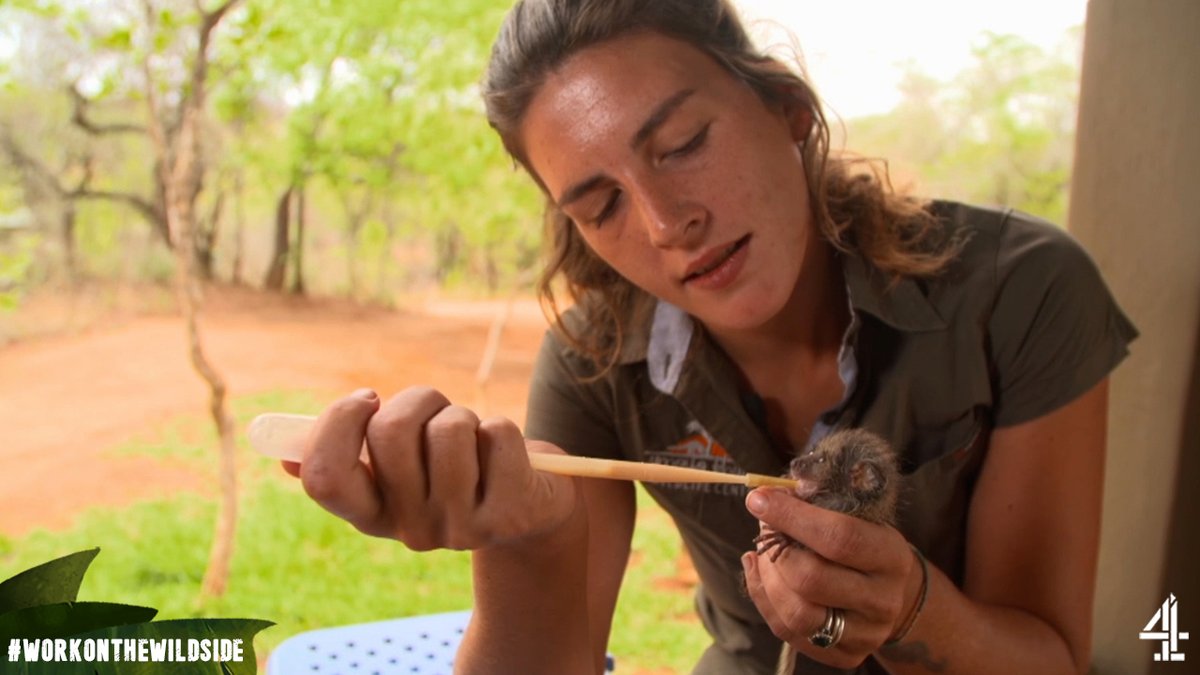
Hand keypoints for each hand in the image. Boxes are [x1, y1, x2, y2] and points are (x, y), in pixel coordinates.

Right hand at [282, 386, 579, 551]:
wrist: (532, 508)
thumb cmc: (456, 468)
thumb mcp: (403, 466)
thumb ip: (350, 457)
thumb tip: (285, 458)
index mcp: (370, 515)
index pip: (324, 477)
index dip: (339, 423)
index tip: (368, 398)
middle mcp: (410, 530)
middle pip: (389, 433)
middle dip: (418, 400)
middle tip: (436, 411)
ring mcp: (460, 529)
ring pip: (449, 429)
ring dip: (464, 414)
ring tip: (474, 437)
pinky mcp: (509, 514)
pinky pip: (497, 434)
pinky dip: (502, 428)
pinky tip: (507, 456)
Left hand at [741, 489, 919, 668]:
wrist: (887, 591)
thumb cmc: (862, 542)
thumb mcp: (854, 514)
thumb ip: (816, 501)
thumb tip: (769, 494)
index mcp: (891, 557)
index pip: (840, 537)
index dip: (792, 517)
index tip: (759, 499)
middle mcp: (883, 600)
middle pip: (812, 579)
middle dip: (776, 549)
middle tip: (765, 527)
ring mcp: (865, 633)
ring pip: (797, 613)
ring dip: (768, 577)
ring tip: (764, 553)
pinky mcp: (844, 655)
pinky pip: (787, 631)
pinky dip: (763, 597)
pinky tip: (761, 571)